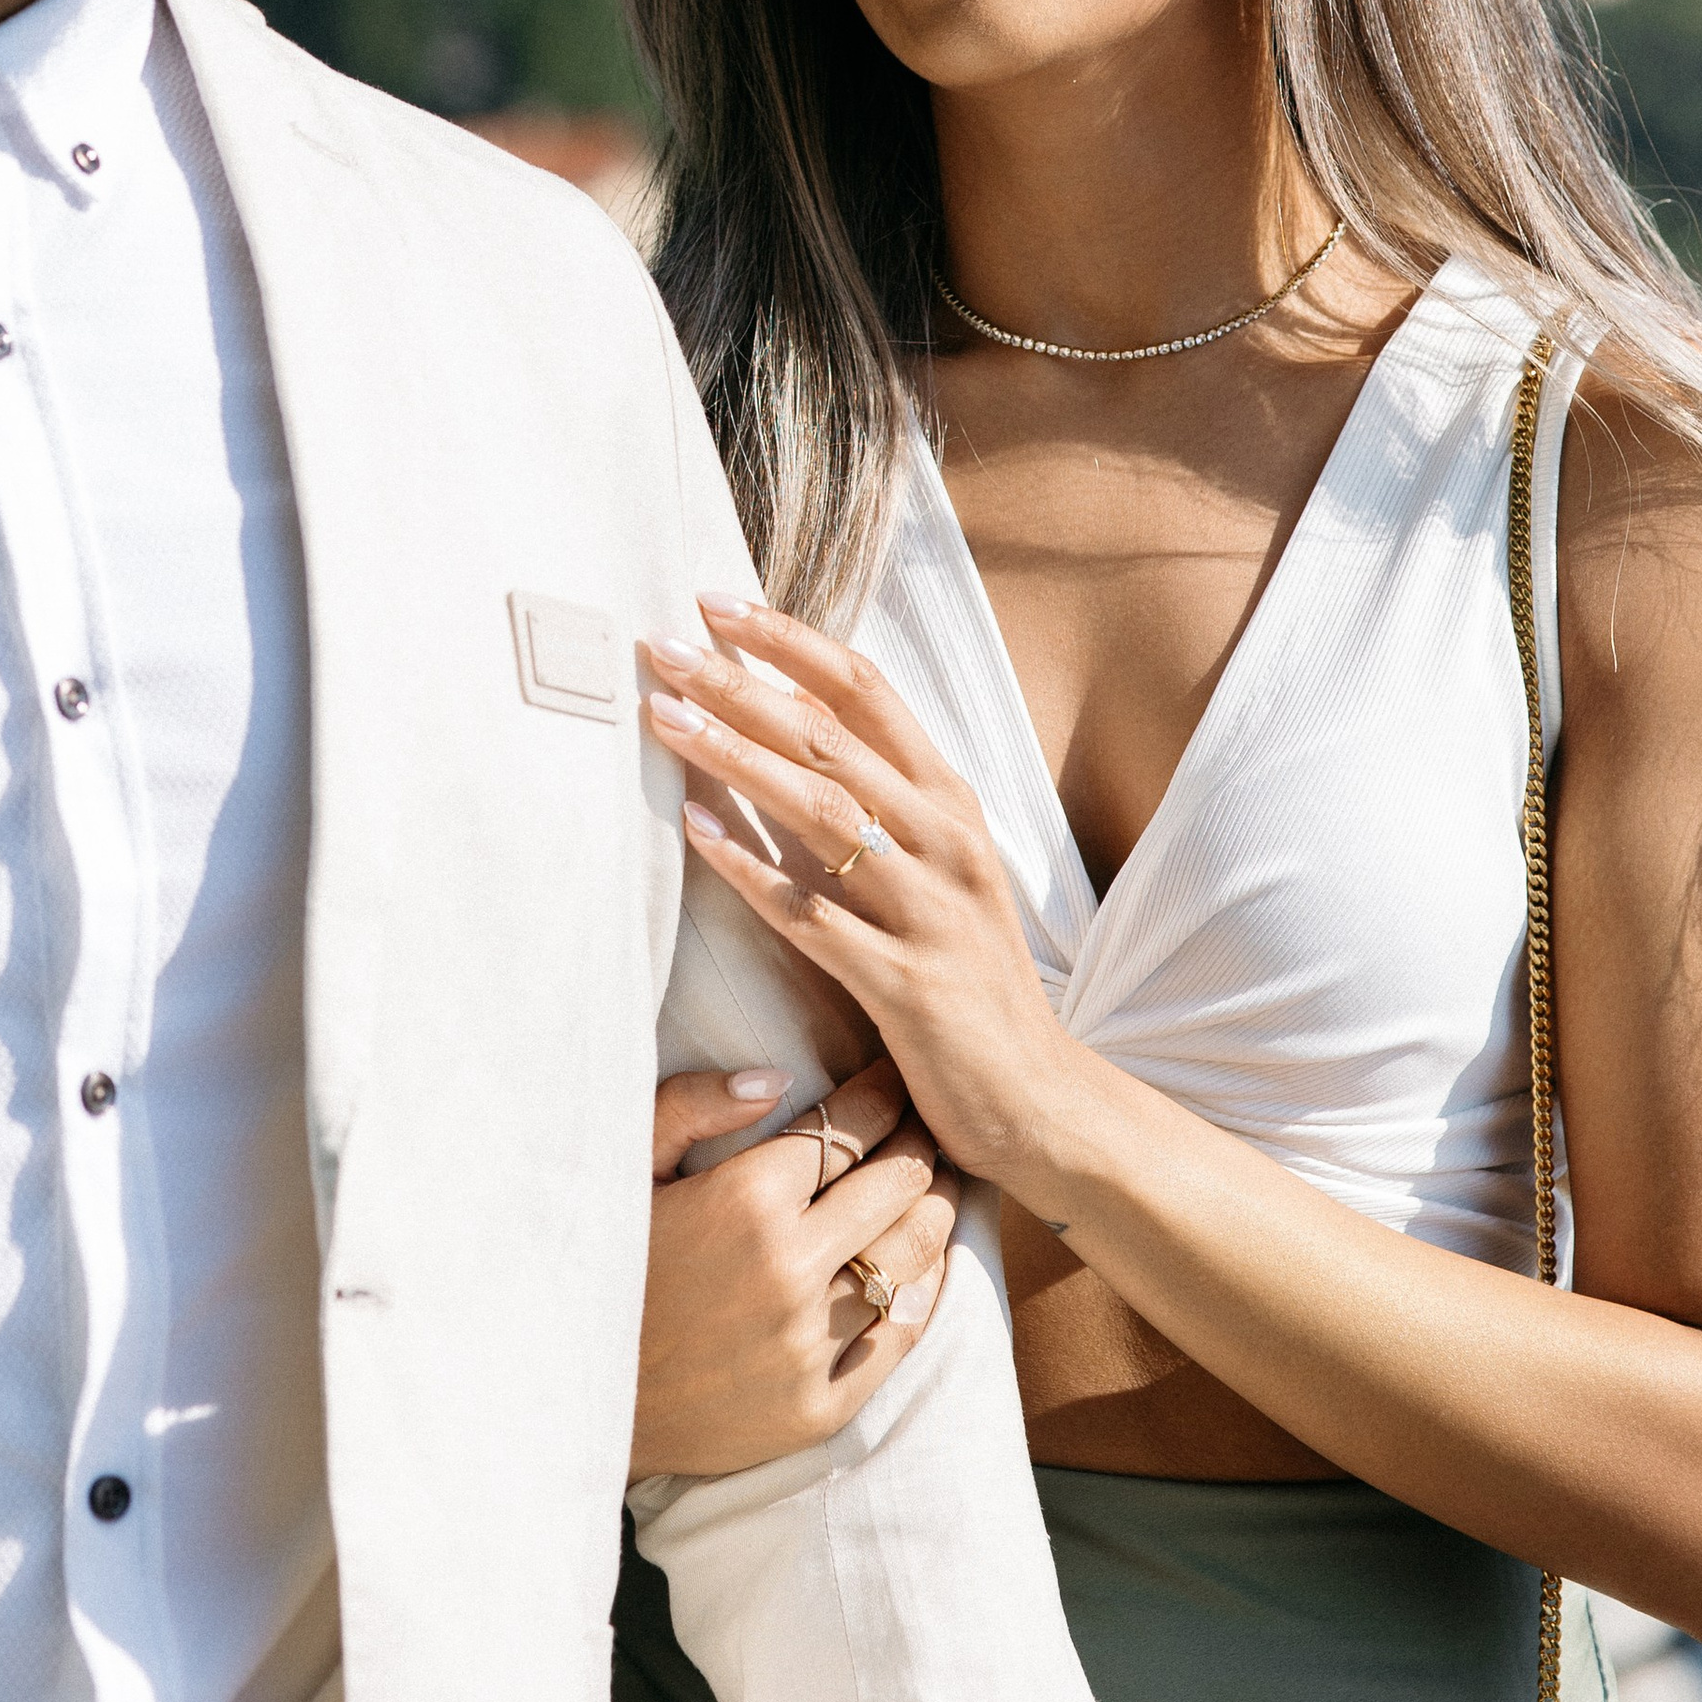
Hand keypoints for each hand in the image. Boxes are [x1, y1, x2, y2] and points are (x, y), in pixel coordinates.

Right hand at [631, 1053, 959, 1479]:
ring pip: (914, 1257)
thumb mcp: (627, 1170)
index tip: (894, 1079)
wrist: (577, 1399)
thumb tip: (776, 1076)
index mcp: (744, 1201)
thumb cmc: (603, 1267)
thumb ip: (692, 1105)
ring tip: (939, 1184)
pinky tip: (926, 1265)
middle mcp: (789, 1270)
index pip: (852, 1127)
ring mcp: (809, 1344)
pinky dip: (924, 1291)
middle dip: (922, 1140)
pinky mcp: (819, 1407)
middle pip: (900, 1184)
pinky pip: (901, 1336)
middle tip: (928, 1122)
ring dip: (936, 1209)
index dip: (884, 1093)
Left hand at [646, 597, 1090, 1198]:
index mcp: (952, 802)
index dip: (790, 641)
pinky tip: (696, 833)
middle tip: (663, 648)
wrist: (1038, 1098)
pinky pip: (813, 916)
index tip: (715, 604)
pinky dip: (750, 870)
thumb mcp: (941, 869)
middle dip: (740, 685)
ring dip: (734, 756)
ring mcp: (931, 911)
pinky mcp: (906, 983)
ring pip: (822, 811)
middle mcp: (948, 841)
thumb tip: (786, 725)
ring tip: (664, 719)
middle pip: (832, 737)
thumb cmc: (970, 974)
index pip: (868, 691)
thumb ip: (882, 802)